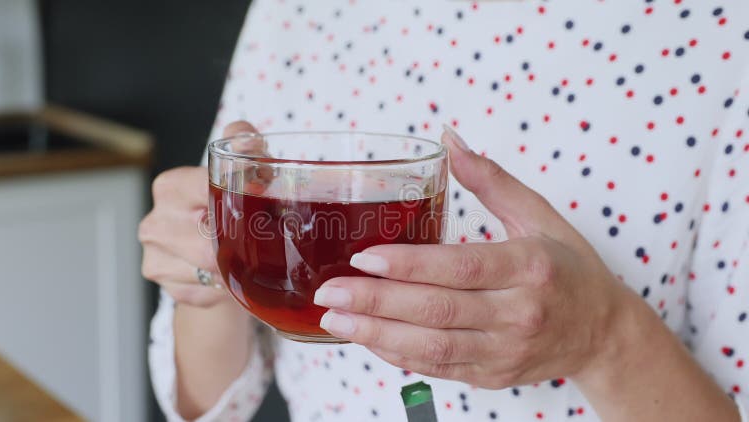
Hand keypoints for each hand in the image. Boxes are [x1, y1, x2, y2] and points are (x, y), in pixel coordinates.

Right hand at [139, 121, 259, 306]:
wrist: (216, 256)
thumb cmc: (231, 208)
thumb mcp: (243, 171)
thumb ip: (245, 145)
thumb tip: (244, 135)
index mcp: (170, 187)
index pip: (204, 191)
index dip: (239, 200)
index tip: (264, 205)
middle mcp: (155, 222)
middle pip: (207, 241)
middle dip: (242, 242)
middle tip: (267, 239)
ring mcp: (155, 257)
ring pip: (210, 269)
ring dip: (237, 268)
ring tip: (252, 258)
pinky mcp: (167, 288)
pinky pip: (207, 291)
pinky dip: (227, 288)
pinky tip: (233, 277)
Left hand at [314, 125, 636, 387]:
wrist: (603, 332)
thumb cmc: (568, 268)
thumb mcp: (539, 215)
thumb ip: (491, 180)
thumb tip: (449, 140)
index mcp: (531, 267)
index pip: (461, 267)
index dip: (409, 265)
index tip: (363, 256)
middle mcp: (520, 313)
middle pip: (438, 309)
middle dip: (376, 301)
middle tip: (329, 289)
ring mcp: (507, 350)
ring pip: (433, 346)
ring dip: (378, 334)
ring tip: (334, 317)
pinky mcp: (495, 375)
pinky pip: (439, 368)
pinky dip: (399, 355)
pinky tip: (367, 338)